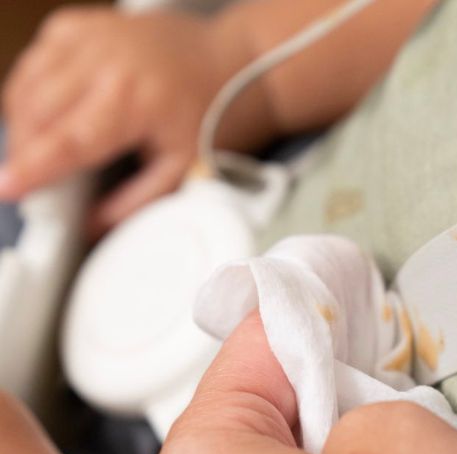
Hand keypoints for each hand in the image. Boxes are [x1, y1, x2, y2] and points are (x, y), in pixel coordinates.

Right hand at [0, 7, 241, 231]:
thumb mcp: (183, 168)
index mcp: (131, 99)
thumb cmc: (215, 113)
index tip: (6, 188)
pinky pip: (38, 58)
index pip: (67, 141)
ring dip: (23, 122)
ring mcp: (89, 35)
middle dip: (26, 151)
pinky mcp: (82, 24)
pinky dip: (31, 87)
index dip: (32, 168)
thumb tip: (93, 226)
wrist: (236, 61)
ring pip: (27, 82)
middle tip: (34, 182)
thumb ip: (135, 201)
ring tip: (41, 151)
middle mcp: (103, 60)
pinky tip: (48, 109)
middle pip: (36, 111)